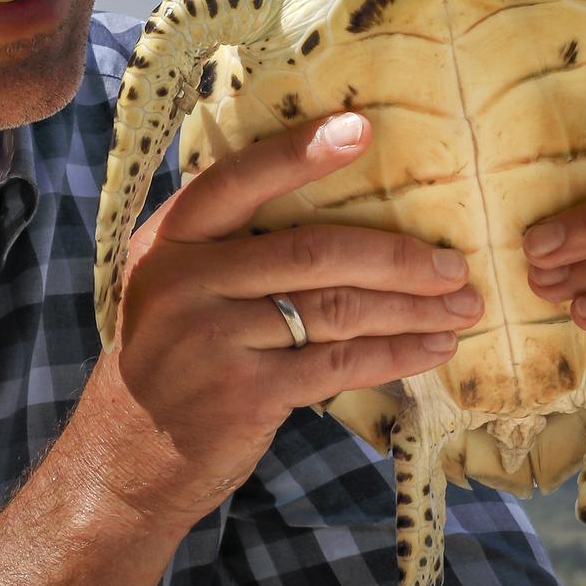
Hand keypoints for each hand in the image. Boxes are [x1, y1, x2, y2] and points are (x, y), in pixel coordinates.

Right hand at [75, 112, 478, 525]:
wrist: (125, 457)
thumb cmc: (173, 359)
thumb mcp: (176, 290)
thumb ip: (228, 251)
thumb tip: (343, 212)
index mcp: (169, 240)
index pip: (238, 182)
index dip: (299, 154)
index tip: (360, 129)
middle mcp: (184, 282)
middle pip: (311, 253)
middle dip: (396, 257)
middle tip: (454, 263)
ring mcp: (212, 339)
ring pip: (334, 310)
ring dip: (409, 309)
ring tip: (460, 307)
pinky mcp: (243, 393)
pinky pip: (337, 365)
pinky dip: (394, 357)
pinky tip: (432, 350)